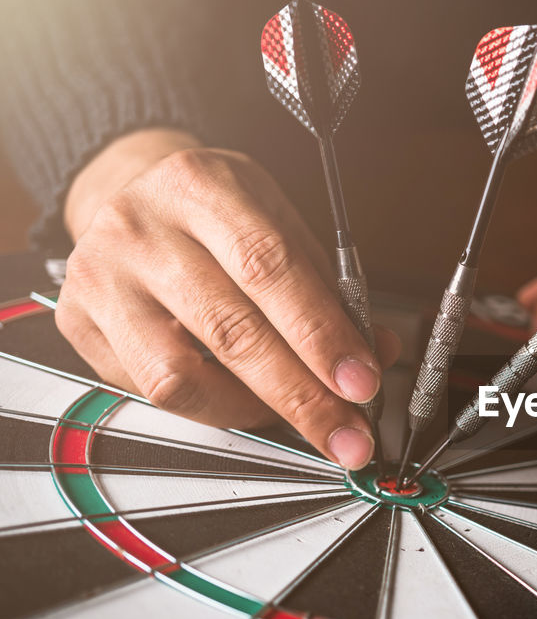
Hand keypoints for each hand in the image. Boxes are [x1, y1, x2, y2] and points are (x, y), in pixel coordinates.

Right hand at [58, 128, 399, 468]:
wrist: (132, 193)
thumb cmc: (217, 214)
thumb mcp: (279, 224)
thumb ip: (329, 288)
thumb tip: (376, 353)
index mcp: (200, 185)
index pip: (269, 267)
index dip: (320, 334)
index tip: (362, 382)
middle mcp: (139, 226)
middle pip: (229, 330)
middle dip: (301, 395)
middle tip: (348, 433)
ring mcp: (101, 276)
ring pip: (178, 375)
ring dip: (254, 413)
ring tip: (300, 421)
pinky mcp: (77, 321)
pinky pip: (151, 391)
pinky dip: (211, 409)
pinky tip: (247, 405)